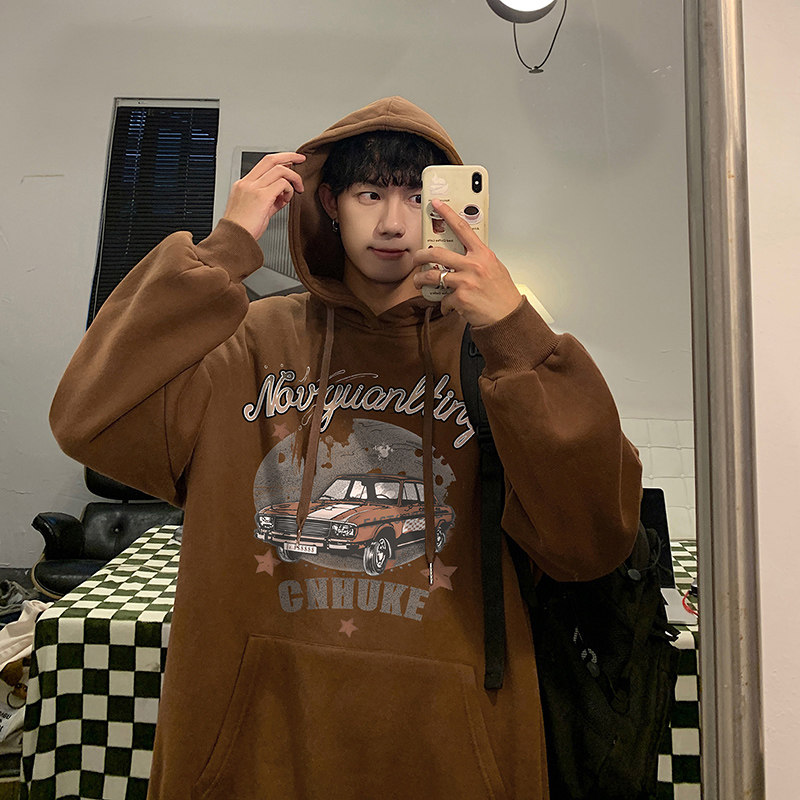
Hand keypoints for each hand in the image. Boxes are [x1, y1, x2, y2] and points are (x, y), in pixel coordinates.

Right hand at [223, 152, 305, 240]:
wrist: (234, 239)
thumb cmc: (242, 230)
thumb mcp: (255, 210)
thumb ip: (269, 200)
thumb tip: (282, 196)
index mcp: (243, 185)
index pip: (264, 164)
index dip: (280, 159)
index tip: (291, 161)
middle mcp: (247, 183)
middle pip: (271, 159)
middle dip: (289, 156)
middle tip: (301, 159)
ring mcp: (253, 188)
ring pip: (280, 170)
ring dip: (293, 178)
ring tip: (298, 189)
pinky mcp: (261, 197)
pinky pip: (282, 184)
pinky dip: (289, 190)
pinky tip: (287, 199)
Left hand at [412, 199, 521, 326]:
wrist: (508, 316)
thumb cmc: (503, 294)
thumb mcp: (494, 268)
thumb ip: (478, 259)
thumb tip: (463, 254)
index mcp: (483, 254)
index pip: (462, 228)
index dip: (447, 214)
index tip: (437, 204)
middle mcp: (474, 265)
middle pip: (437, 253)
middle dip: (421, 255)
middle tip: (416, 258)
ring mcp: (466, 281)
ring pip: (433, 277)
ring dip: (421, 280)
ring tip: (418, 282)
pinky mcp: (460, 298)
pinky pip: (443, 299)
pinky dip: (444, 304)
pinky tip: (450, 306)